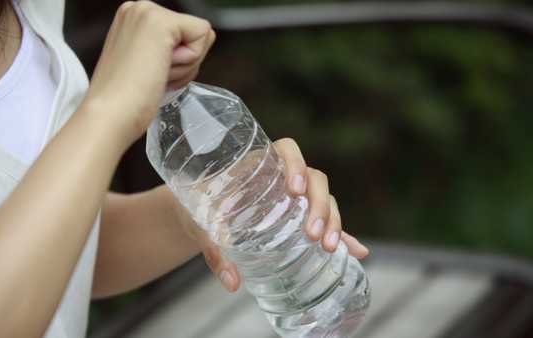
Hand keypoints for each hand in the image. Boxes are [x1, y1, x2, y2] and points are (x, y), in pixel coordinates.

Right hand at [82, 1, 215, 149]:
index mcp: (135, 19)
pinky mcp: (161, 22)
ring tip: (153, 76)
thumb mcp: (148, 66)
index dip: (180, 63)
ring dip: (184, 67)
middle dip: (185, 64)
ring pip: (201, 37)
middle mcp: (140, 9)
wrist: (110, 115)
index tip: (151, 74)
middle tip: (154, 77)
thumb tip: (196, 47)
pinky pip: (203, 36)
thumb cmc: (125, 102)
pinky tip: (161, 70)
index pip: (185, 34)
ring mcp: (149, 12)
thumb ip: (167, 51)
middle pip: (196, 35)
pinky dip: (189, 62)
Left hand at [178, 138, 368, 291]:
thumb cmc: (197, 207)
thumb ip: (213, 249)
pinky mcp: (298, 217)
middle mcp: (281, 176)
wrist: (194, 212)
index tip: (294, 189)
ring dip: (332, 220)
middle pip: (314, 179)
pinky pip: (325, 222)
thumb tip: (231, 282)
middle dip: (318, 205)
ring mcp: (293, 197)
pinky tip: (356, 251)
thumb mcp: (200, 224)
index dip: (296, 164)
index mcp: (258, 163)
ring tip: (326, 246)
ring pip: (324, 199)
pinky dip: (343, 236)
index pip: (287, 149)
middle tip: (311, 234)